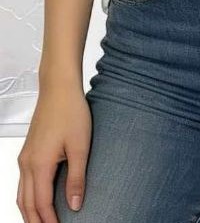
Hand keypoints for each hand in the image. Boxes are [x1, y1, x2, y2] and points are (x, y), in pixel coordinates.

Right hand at [17, 81, 91, 220]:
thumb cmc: (70, 110)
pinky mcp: (28, 151)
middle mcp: (27, 163)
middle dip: (36, 222)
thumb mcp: (80, 146)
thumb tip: (74, 205)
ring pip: (22, 195)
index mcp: (39, 164)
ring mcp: (25, 157)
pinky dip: (28, 198)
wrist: (59, 87)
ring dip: (30, 212)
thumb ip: (77, 178)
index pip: (41, 205)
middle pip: (26, 204)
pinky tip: (38, 200)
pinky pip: (23, 183)